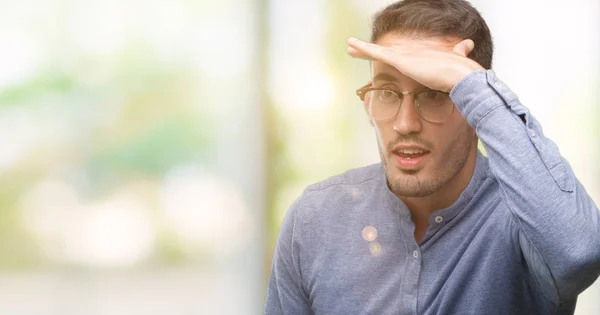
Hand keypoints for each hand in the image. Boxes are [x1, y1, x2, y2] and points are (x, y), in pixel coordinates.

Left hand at [346, 37, 484, 92]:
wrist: (462, 76)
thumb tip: (467, 45)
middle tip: (355, 47)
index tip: (378, 52)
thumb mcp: (457, 62)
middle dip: (370, 49)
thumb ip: (459, 53)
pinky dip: (364, 49)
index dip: (388, 52)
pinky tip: (353, 47)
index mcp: (423, 56)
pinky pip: (378, 54)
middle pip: (387, 51)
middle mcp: (413, 52)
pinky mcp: (402, 60)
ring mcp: (407, 56)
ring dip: (363, 49)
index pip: (400, 54)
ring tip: (349, 46)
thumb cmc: (461, 74)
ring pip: (379, 51)